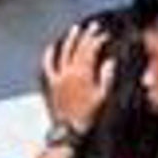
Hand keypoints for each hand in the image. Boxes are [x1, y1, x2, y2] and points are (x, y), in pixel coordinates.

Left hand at [39, 20, 114, 136]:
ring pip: (64, 52)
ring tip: (76, 29)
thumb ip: (106, 77)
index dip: (98, 40)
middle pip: (78, 48)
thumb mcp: (102, 97)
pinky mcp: (51, 83)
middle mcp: (69, 72)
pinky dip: (49, 55)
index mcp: (83, 73)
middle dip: (87, 35)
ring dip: (70, 39)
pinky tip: (51, 46)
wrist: (69, 130)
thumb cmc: (88, 115)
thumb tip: (110, 60)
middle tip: (94, 26)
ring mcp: (58, 76)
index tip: (105, 35)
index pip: (91, 50)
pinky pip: (48, 66)